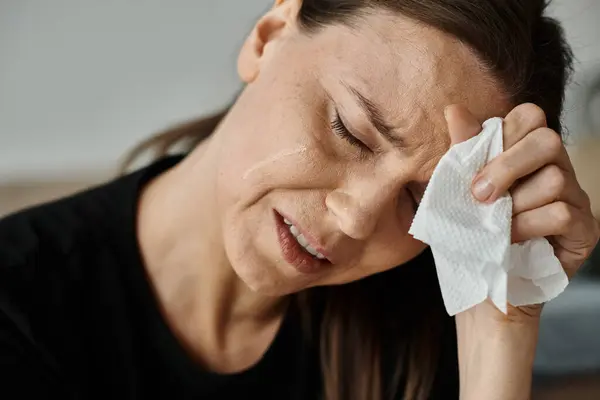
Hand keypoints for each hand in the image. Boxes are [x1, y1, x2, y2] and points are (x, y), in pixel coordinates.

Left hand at [446, 103, 599, 322]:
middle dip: (507, 166)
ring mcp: (575, 199)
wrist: (480, 289)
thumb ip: (462, 152)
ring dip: (514, 206)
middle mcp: (555, 171)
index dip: (502, 136)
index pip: (529, 117)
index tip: (473, 171)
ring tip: (496, 228)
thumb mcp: (456, 192)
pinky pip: (562, 213)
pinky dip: (528, 227)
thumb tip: (455, 109)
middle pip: (548, 140)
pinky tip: (511, 241)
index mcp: (525, 157)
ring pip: (554, 179)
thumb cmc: (469, 238)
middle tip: (480, 196)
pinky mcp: (585, 230)